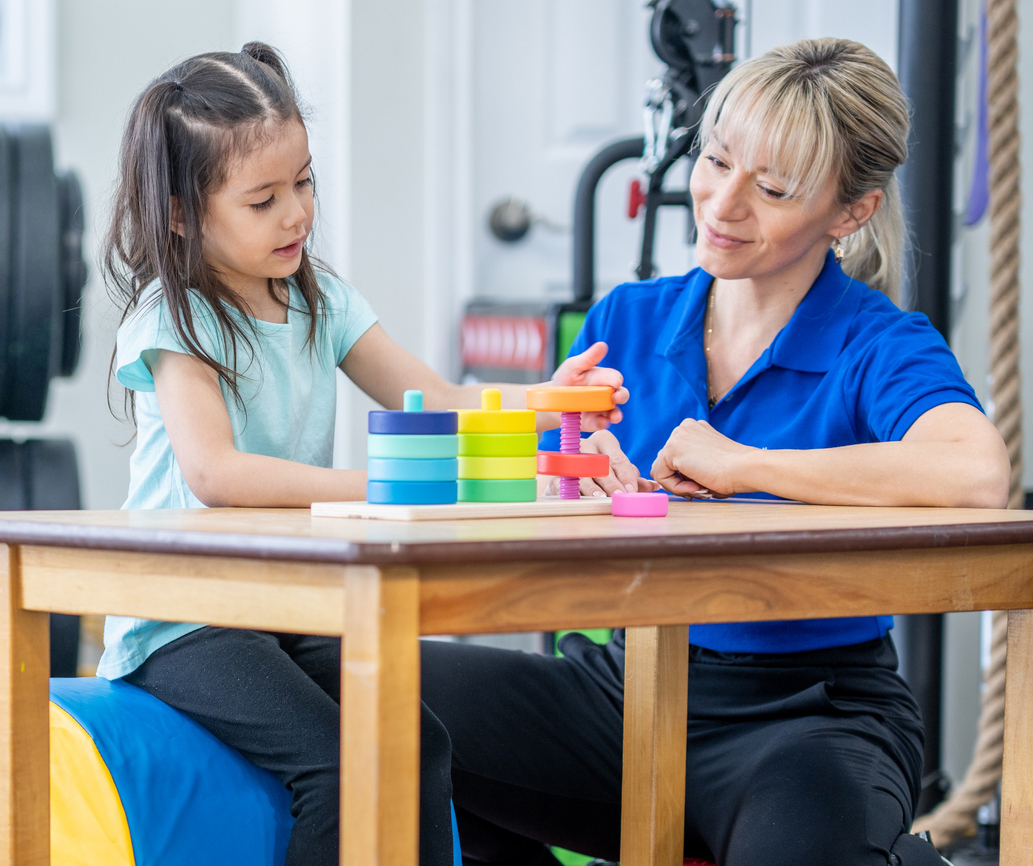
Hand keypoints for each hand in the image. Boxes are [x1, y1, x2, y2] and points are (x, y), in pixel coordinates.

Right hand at [544, 430, 659, 496]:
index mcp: (605, 440)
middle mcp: (586, 446)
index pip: (618, 459)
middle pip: (601, 465)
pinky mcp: (557, 473)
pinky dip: (574, 490)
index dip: (626, 476)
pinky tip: (581, 498)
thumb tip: (654, 487)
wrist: (570, 470)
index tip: (632, 490)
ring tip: (601, 498)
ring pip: (582, 472)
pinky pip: (566, 481)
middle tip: (620, 496)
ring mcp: (570, 458)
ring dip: (592, 486)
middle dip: (612, 483)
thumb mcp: (618, 471)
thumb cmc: (601, 469)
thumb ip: (634, 479)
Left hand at [552, 342, 627, 429]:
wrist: (552, 401)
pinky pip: (601, 424)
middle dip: (621, 396)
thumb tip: (603, 345)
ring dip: (617, 415)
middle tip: (616, 397)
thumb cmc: (566, 380)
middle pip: (621, 395)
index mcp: (603, 378)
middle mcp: (607, 394)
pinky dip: (602, 423)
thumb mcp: (574, 366)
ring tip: (615, 416)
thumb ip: (588, 358)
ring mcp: (602, 409)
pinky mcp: (595, 422)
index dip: (616, 379)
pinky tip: (600, 422)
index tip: (615, 382)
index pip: (615, 378)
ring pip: (615, 412)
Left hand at [651, 419, 754, 497]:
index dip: (685, 475)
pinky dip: (675, 488)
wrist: (745, 468)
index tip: (702, 483)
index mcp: (694, 429)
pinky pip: (661, 477)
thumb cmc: (734, 471)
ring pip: (662, 470)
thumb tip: (673, 479)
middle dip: (680, 479)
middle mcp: (683, 429)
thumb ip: (692, 465)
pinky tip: (696, 486)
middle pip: (666, 462)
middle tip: (700, 488)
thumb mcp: (708, 461)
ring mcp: (676, 437)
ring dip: (678, 485)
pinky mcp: (671, 450)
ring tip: (700, 487)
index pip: (676, 456)